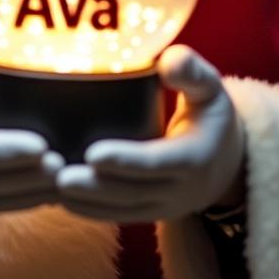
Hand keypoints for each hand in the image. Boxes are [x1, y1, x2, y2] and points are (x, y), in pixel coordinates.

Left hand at [55, 45, 243, 221]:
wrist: (228, 161)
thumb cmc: (211, 113)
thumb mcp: (211, 88)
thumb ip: (192, 72)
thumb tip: (168, 63)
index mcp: (195, 156)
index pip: (157, 162)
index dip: (126, 160)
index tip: (93, 153)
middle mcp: (181, 189)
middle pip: (133, 191)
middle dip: (95, 187)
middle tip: (58, 176)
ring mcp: (165, 205)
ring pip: (122, 208)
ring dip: (86, 202)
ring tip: (50, 188)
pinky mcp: (151, 212)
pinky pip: (119, 215)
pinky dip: (90, 211)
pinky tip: (59, 200)